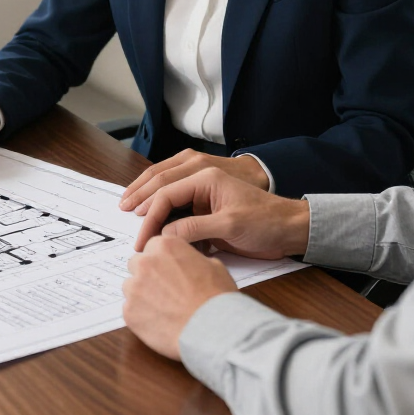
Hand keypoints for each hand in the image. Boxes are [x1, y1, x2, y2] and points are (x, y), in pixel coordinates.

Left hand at [122, 236, 236, 358]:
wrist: (211, 330)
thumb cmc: (215, 299)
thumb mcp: (213, 266)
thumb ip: (191, 259)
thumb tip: (188, 264)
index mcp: (165, 246)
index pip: (153, 247)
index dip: (161, 260)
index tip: (168, 271)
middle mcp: (145, 263)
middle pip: (137, 264)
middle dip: (147, 275)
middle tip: (165, 290)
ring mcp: (134, 287)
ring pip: (131, 287)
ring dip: (142, 295)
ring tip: (163, 309)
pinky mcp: (129, 312)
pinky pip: (130, 310)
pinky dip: (141, 316)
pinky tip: (159, 322)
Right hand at [133, 166, 310, 258]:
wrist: (290, 228)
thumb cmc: (266, 222)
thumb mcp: (230, 226)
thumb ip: (196, 228)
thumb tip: (165, 234)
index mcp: (206, 177)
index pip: (167, 192)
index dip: (150, 214)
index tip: (141, 237)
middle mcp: (201, 179)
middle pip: (161, 184)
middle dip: (141, 199)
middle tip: (122, 213)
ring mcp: (204, 192)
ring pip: (167, 192)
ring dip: (149, 202)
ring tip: (130, 211)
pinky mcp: (207, 207)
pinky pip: (179, 206)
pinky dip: (164, 214)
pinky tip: (155, 223)